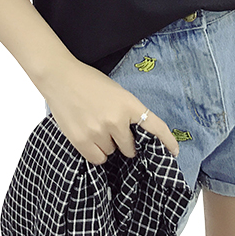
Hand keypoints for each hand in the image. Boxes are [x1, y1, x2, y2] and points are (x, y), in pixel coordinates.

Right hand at [43, 59, 181, 165]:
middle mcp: (116, 120)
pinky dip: (95, 152)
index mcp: (128, 104)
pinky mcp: (81, 141)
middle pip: (130, 148)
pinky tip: (88, 136)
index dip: (167, 141)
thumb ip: (127, 112)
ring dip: (107, 145)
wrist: (60, 77)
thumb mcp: (116, 92)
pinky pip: (97, 158)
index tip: (174, 152)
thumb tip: (135, 136)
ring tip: (94, 126)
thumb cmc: (89, 82)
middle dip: (124, 142)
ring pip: (111, 153)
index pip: (155, 126)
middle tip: (110, 127)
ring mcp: (98, 131)